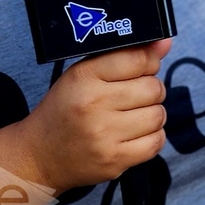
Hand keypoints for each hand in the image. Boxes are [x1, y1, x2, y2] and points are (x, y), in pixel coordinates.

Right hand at [18, 39, 170, 190]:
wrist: (39, 157)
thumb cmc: (65, 109)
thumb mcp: (83, 74)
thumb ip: (124, 56)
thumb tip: (165, 44)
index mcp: (85, 76)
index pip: (138, 59)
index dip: (150, 61)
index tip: (145, 66)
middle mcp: (94, 104)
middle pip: (154, 88)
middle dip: (151, 90)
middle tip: (134, 95)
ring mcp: (105, 135)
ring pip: (158, 115)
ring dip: (152, 114)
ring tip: (133, 115)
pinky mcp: (114, 161)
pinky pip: (156, 143)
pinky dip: (152, 137)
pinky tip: (135, 134)